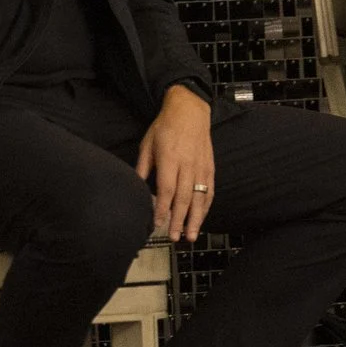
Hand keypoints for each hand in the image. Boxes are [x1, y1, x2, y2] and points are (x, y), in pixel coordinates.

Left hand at [136, 84, 215, 241]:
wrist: (190, 110)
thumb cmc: (166, 126)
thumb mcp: (148, 143)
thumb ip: (142, 167)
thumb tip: (135, 187)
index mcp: (169, 158)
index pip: (166, 189)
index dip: (163, 208)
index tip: (158, 223)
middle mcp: (187, 164)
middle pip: (183, 197)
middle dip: (179, 220)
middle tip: (175, 237)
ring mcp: (201, 166)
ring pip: (199, 198)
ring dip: (195, 219)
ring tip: (190, 236)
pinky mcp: (209, 167)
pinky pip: (209, 191)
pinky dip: (206, 207)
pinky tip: (201, 218)